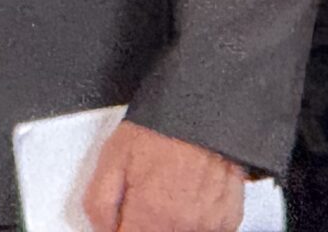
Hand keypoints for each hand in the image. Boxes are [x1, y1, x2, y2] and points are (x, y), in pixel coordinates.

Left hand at [80, 121, 245, 231]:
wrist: (204, 108)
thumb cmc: (161, 127)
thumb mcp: (112, 156)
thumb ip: (99, 203)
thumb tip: (100, 229)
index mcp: (150, 212)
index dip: (120, 230)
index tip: (121, 221)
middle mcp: (183, 223)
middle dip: (144, 225)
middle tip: (144, 203)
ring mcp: (209, 224)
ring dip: (169, 225)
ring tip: (166, 195)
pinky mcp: (228, 219)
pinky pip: (206, 231)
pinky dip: (194, 222)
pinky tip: (186, 198)